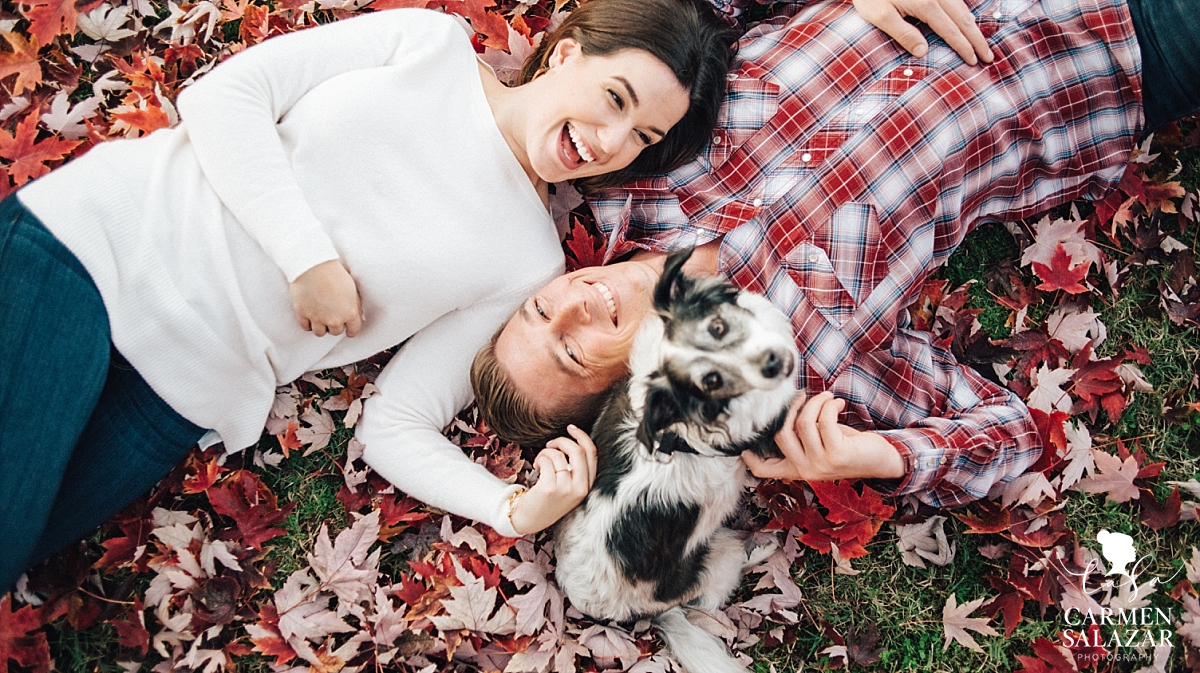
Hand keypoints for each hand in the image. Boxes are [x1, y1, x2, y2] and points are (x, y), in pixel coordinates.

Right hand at [289, 260, 363, 336]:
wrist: (313, 265)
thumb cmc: (334, 273)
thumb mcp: (352, 288)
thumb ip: (356, 306)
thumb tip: (360, 318)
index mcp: (349, 313)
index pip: (353, 330)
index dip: (351, 330)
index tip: (348, 330)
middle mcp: (334, 319)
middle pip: (336, 332)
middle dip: (336, 326)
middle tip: (333, 317)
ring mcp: (317, 318)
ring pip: (320, 333)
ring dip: (322, 327)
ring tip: (321, 318)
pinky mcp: (303, 314)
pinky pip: (306, 327)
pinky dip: (308, 324)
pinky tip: (310, 316)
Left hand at [509, 425, 597, 534]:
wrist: (529, 519)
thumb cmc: (548, 498)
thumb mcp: (569, 485)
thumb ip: (576, 468)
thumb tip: (572, 440)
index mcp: (588, 485)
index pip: (592, 454)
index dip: (582, 436)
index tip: (570, 428)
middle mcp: (581, 488)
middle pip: (578, 451)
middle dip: (562, 441)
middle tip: (550, 444)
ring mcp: (566, 490)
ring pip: (558, 455)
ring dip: (546, 452)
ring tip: (540, 462)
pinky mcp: (550, 489)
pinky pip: (546, 461)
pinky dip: (539, 459)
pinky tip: (536, 468)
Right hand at [742, 392, 905, 481]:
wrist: (880, 460)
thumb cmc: (847, 446)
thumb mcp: (818, 442)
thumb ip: (799, 433)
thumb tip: (784, 405)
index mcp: (796, 468)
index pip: (763, 469)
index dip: (748, 457)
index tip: (743, 441)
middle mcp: (804, 470)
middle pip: (780, 433)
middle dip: (791, 408)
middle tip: (804, 396)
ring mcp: (820, 464)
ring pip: (803, 423)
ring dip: (815, 402)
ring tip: (827, 397)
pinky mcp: (837, 454)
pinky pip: (824, 420)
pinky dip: (829, 405)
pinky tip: (837, 403)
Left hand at [853, 0, 992, 64]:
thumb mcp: (879, 15)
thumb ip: (902, 33)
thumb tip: (923, 51)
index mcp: (926, 4)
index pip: (951, 30)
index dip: (964, 47)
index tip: (974, 61)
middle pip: (964, 19)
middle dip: (977, 39)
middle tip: (989, 57)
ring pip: (963, 8)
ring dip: (974, 27)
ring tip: (981, 43)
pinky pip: (956, 1)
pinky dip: (965, 14)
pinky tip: (966, 22)